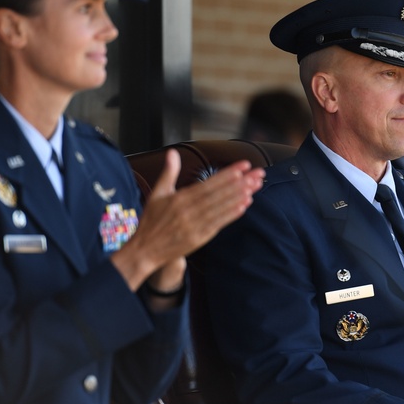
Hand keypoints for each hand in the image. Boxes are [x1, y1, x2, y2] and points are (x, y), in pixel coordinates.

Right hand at [112, 149, 264, 289]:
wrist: (145, 251)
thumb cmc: (152, 221)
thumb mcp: (157, 194)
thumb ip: (168, 172)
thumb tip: (172, 152)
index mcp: (180, 199)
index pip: (209, 183)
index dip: (227, 174)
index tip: (243, 165)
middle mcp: (188, 211)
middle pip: (219, 194)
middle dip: (240, 183)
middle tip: (257, 173)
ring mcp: (195, 226)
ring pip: (221, 208)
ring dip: (239, 196)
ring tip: (255, 186)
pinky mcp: (199, 238)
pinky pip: (218, 224)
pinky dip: (231, 215)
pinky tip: (244, 205)